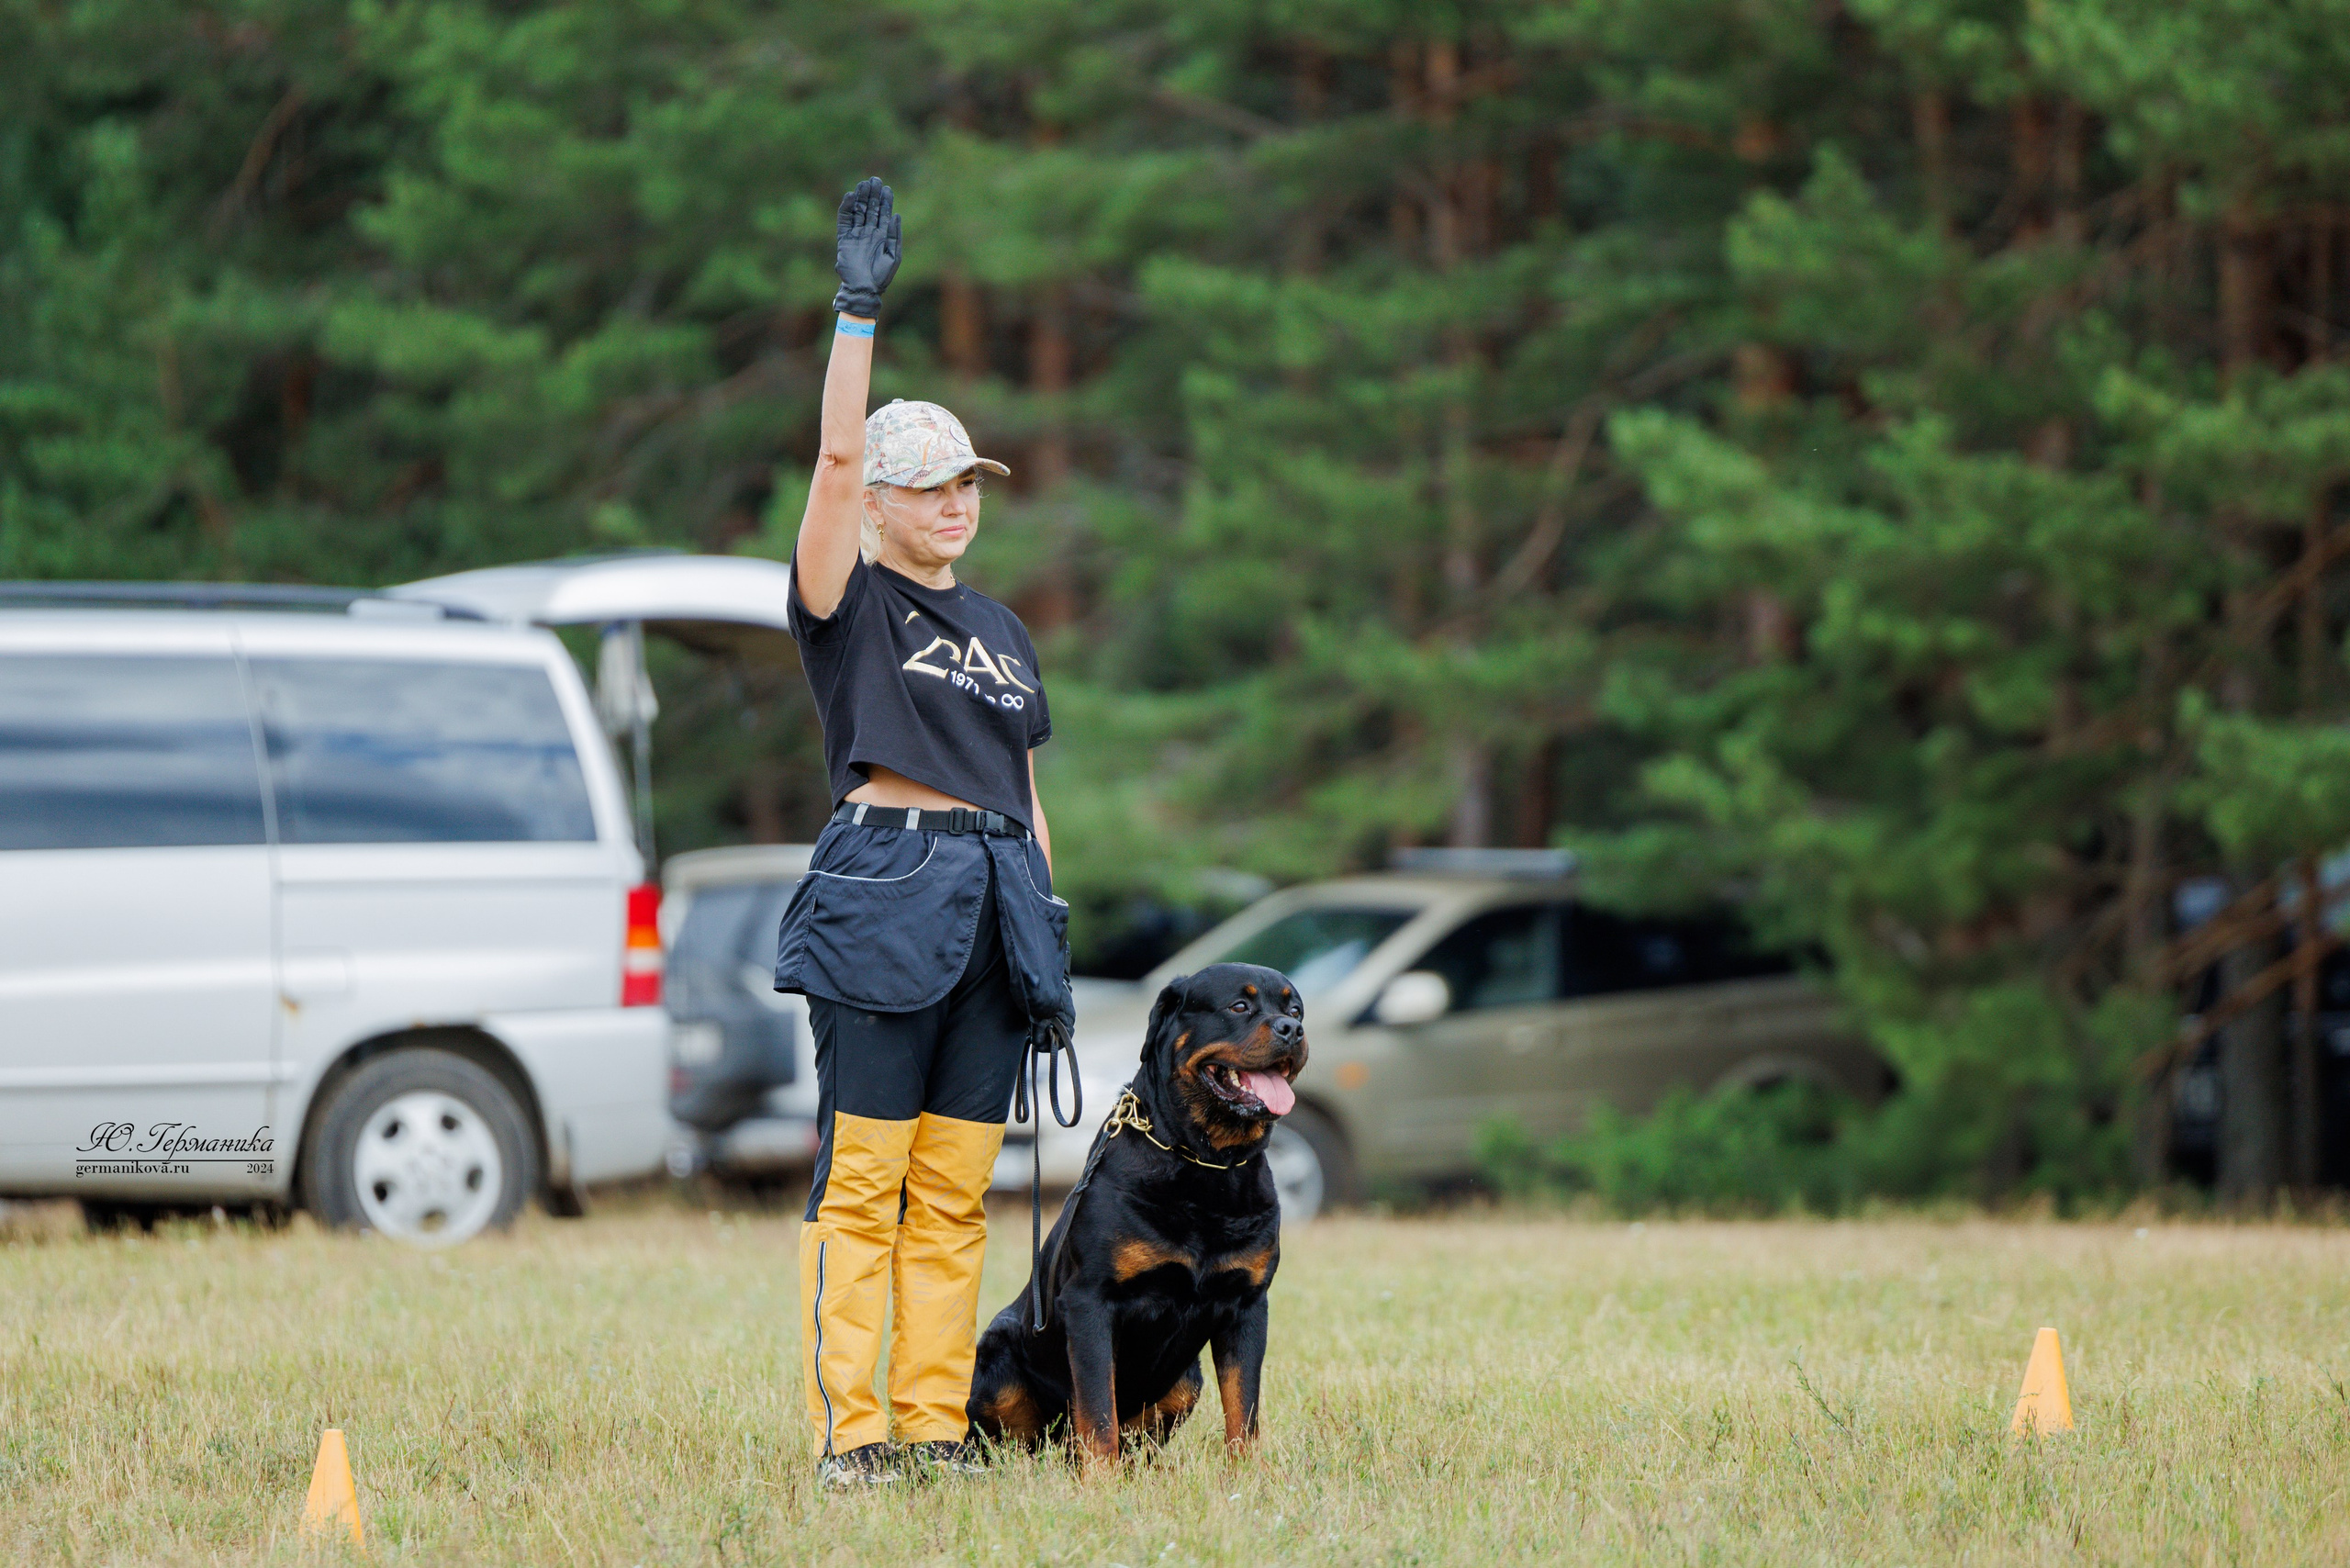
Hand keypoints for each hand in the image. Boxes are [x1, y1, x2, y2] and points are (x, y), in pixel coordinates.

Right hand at [831, 176, 901, 317]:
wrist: (864, 289)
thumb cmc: (881, 276)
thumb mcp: (894, 255)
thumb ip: (894, 235)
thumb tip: (896, 215)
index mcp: (881, 236)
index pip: (883, 214)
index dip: (884, 201)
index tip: (886, 188)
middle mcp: (868, 233)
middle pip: (870, 209)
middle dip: (872, 195)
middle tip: (874, 179)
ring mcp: (856, 234)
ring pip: (858, 211)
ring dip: (860, 198)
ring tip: (863, 184)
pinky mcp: (844, 239)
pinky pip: (844, 220)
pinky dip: (846, 208)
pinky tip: (850, 196)